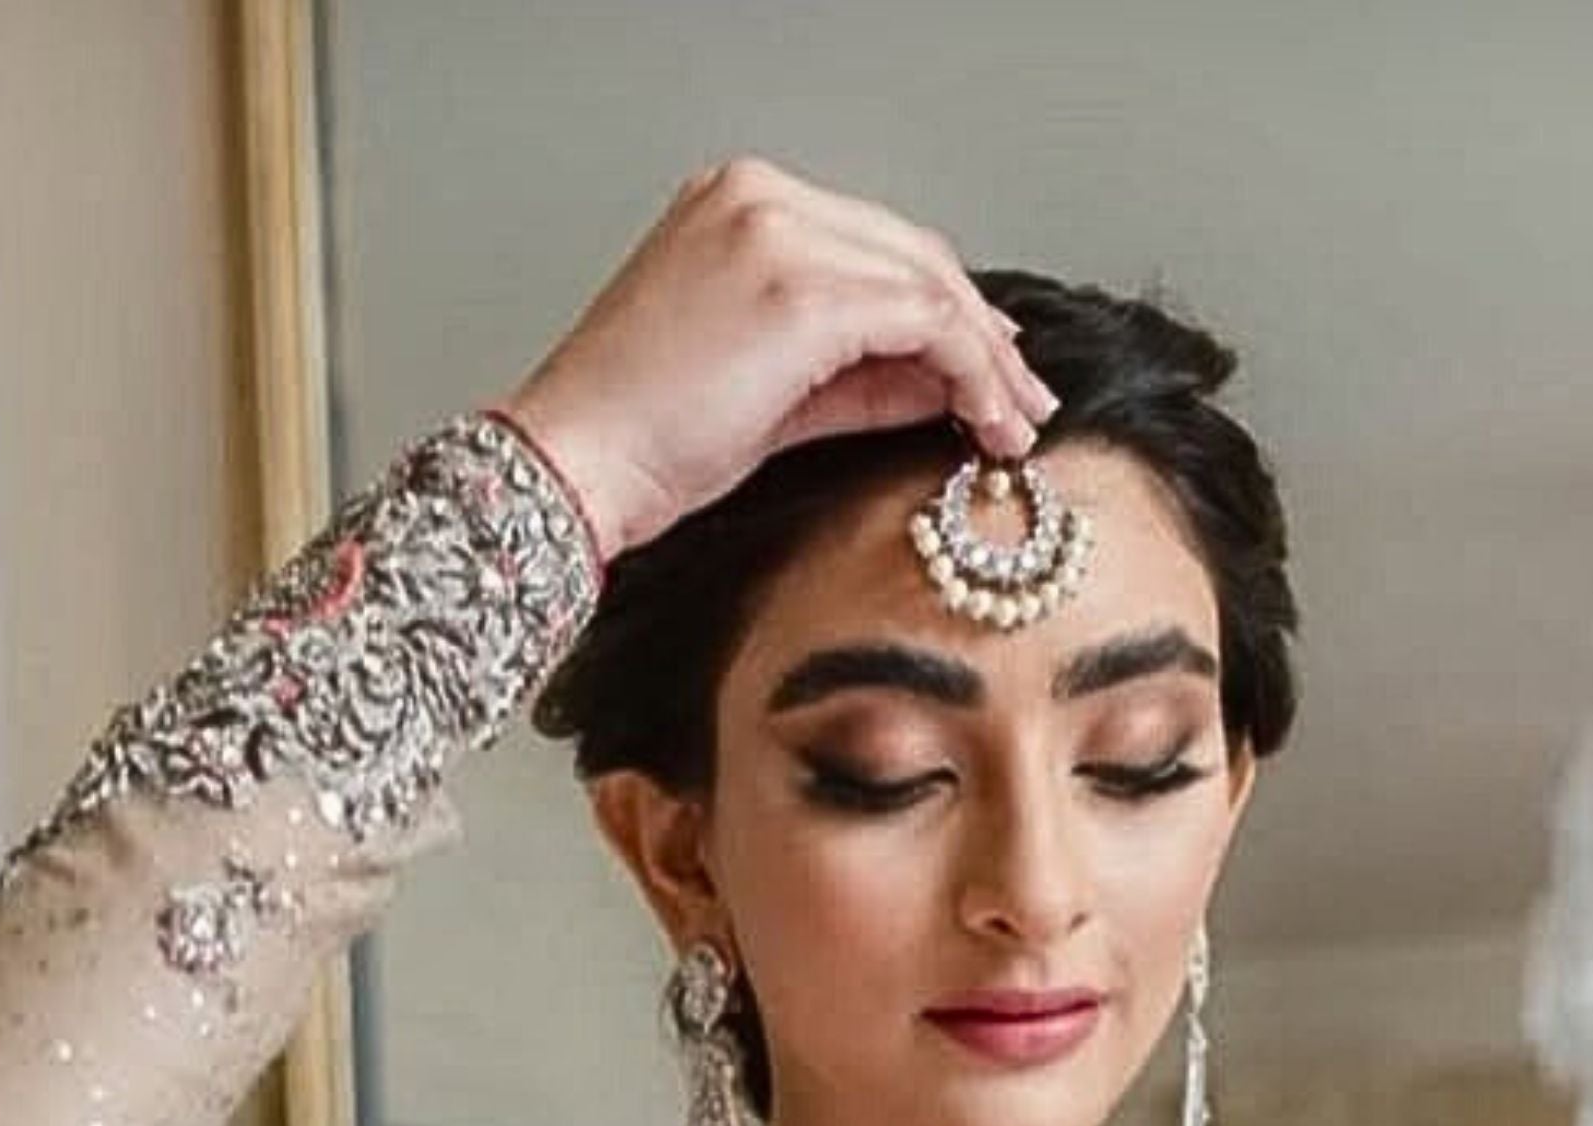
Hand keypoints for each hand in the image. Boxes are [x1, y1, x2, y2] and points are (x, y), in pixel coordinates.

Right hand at [487, 157, 1057, 561]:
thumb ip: (856, 374)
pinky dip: (965, 372)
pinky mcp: (802, 288)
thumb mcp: (764, 395)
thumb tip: (941, 385)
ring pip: (925, 282)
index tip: (985, 372)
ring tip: (1010, 425)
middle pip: (910, 254)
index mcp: (739, 204)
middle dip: (977, 334)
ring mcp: (780, 232)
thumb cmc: (639, 437)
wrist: (574, 460)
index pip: (873, 248)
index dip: (943, 310)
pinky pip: (920, 320)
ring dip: (982, 359)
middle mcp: (761, 198)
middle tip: (1019, 402)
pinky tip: (983, 420)